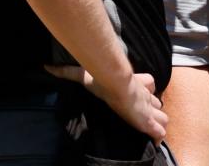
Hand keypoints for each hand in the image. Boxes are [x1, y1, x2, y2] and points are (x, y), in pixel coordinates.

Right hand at [46, 65, 167, 142]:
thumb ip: (66, 72)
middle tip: (143, 116)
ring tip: (149, 129)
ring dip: (157, 122)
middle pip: (156, 102)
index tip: (140, 97)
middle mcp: (143, 97)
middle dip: (153, 109)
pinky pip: (159, 131)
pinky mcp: (148, 121)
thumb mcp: (82, 74)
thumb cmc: (101, 79)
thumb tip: (46, 67)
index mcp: (133, 85)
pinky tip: (152, 140)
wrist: (114, 82)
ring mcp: (148, 109)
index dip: (145, 91)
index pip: (147, 86)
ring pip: (162, 116)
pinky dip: (157, 136)